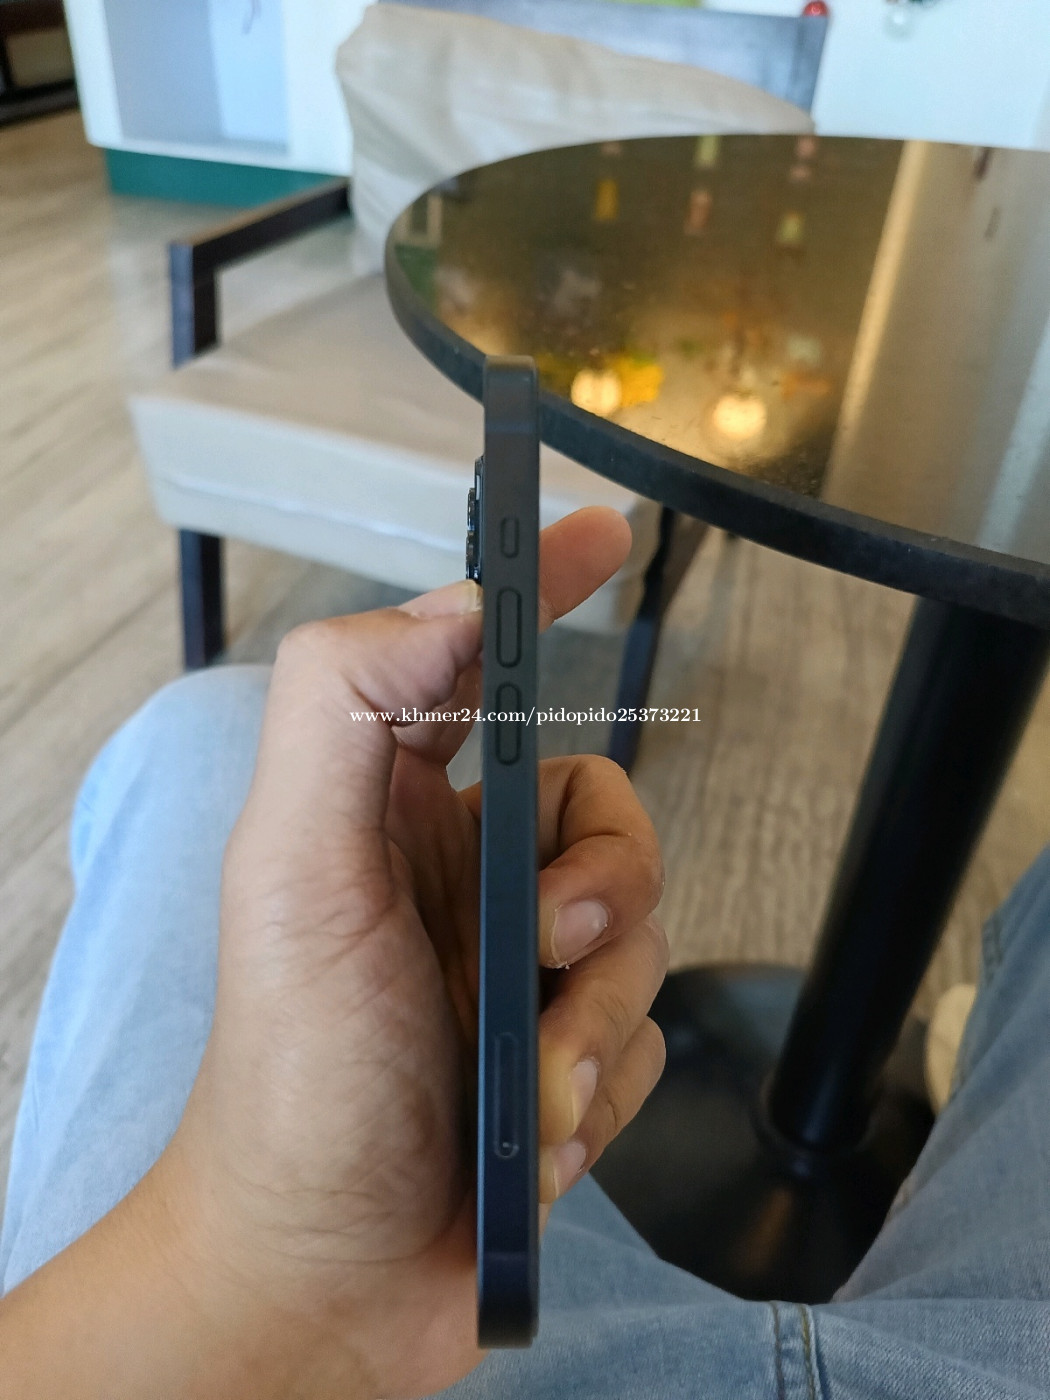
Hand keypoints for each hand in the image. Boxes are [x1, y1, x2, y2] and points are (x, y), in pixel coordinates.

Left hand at [155, 507, 667, 1396]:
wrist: (329, 1273)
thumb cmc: (296, 1074)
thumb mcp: (294, 869)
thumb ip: (346, 710)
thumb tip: (453, 604)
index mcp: (394, 811)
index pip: (477, 667)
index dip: (539, 590)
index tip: (604, 538)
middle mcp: (466, 876)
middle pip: (607, 815)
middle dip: (601, 888)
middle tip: (547, 950)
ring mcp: (522, 969)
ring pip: (644, 931)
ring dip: (595, 1015)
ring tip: (535, 1085)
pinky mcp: (570, 1053)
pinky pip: (647, 1029)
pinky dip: (604, 1080)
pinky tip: (541, 1132)